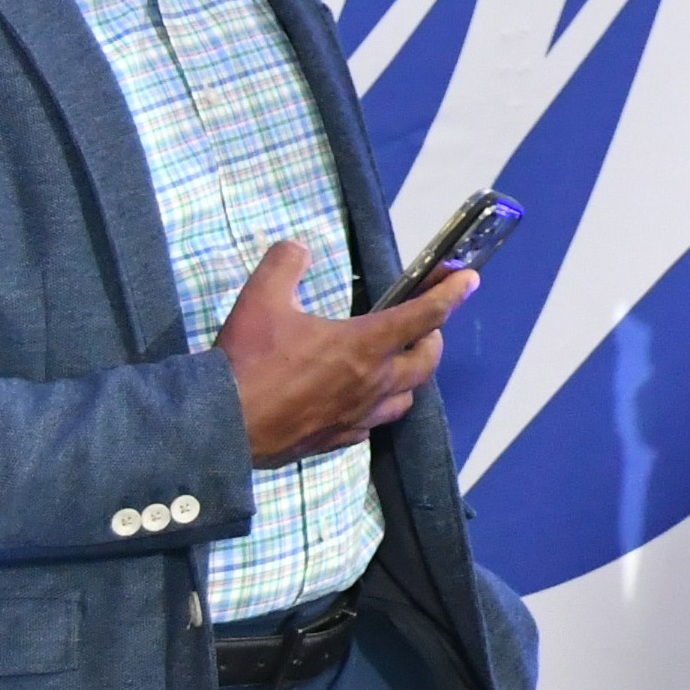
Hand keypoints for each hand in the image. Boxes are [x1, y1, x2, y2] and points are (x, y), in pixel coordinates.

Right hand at [217, 240, 470, 465]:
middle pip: (427, 361)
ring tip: (397, 364)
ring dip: (410, 377)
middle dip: (433, 339)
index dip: (450, 294)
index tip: (469, 280)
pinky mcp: (337, 440)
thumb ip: (284, 264)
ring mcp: (357, 416)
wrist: (220, 426)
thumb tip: (298, 249)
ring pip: (406, 397)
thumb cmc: (247, 361)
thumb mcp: (261, 298)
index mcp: (363, 345)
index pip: (423, 315)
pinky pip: (371, 424)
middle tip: (425, 327)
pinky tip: (360, 401)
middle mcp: (372, 382)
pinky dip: (375, 408)